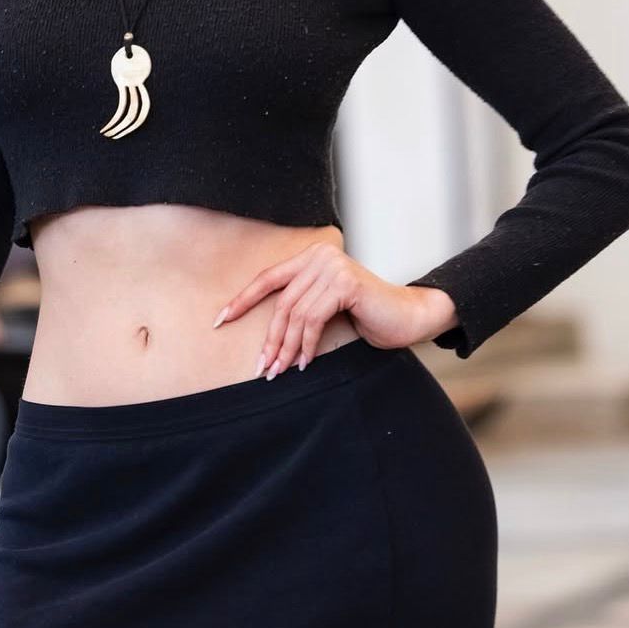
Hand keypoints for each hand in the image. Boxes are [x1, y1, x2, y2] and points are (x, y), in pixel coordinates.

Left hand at [212, 241, 457, 377]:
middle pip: (281, 303)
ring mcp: (332, 266)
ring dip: (287, 348)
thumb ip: (301, 307)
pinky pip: (313, 319)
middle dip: (270, 339)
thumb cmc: (367, 315)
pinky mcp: (344, 283)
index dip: (242, 300)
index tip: (221, 321)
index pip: (268, 279)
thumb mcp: (325, 308)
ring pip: (295, 315)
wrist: (408, 317)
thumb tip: (266, 338)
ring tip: (282, 370)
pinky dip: (306, 345)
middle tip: (262, 367)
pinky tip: (305, 363)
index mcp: (311, 257)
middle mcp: (319, 256)